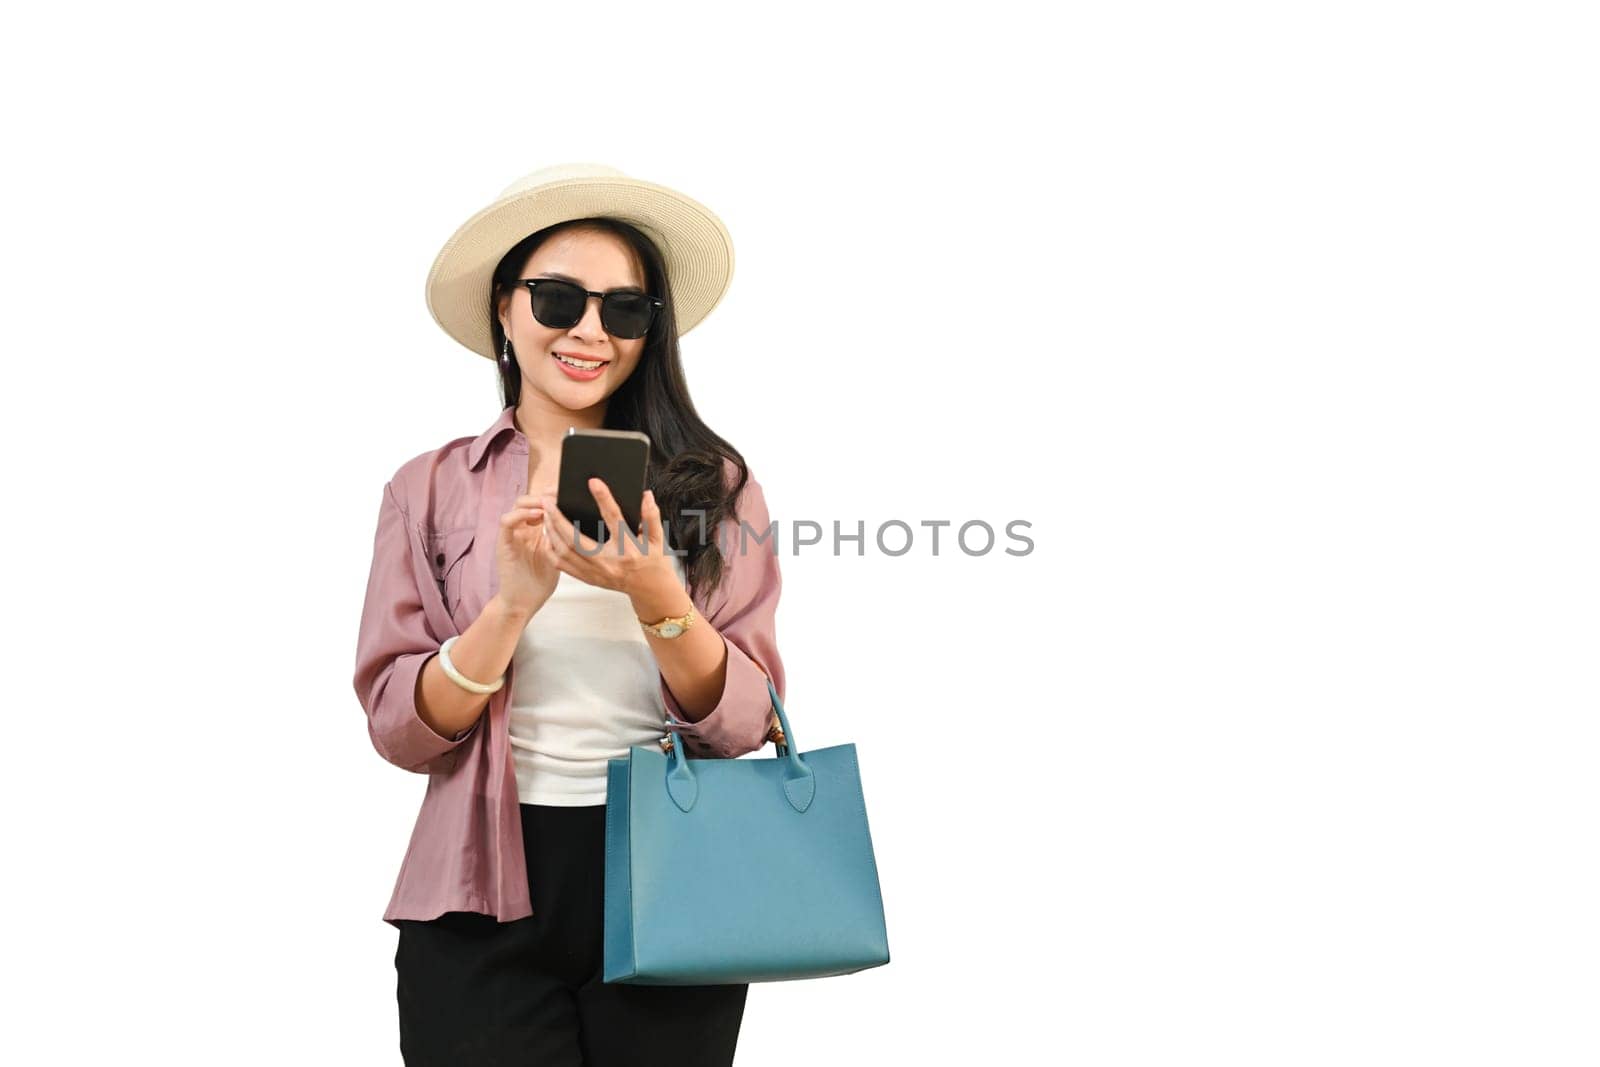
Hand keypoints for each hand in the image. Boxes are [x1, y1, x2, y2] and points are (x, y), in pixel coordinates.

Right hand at [494, 483, 560, 616]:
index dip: (553, 495)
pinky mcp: (503, 543)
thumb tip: (587, 522)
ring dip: (534, 501)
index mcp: (535, 530)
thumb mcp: (559, 555)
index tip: (568, 489)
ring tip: (550, 504)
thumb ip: (565, 538)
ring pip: (518, 505)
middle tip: (560, 493)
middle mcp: (522, 528)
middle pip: (530, 499)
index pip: (542, 504)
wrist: (523, 602)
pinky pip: (506, 521)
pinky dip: (520, 514)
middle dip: (545, 494)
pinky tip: (537, 515)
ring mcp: (512, 535)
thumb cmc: (541, 582)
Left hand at [538, 478, 678, 599]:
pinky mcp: (589, 578)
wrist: (650, 590)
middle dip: (558, 519)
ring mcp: (596, 573)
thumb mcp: (658, 538)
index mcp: (628, 548)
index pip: (614, 519)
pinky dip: (552, 550)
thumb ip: (651, 516)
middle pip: (576, 540)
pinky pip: (563, 565)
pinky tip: (548, 536)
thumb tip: (645, 495)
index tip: (594, 482)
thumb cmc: (653, 561)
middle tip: (548, 501)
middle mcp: (609, 562)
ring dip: (551, 533)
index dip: (604, 498)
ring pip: (565, 553)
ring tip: (545, 515)